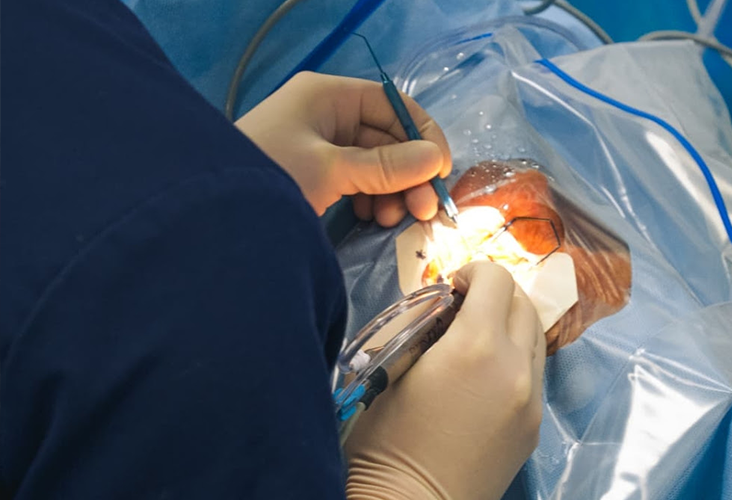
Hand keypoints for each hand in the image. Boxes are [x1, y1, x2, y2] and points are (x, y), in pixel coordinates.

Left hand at [235, 72, 451, 226]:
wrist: (207, 217)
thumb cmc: (270, 177)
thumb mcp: (332, 169)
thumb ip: (386, 165)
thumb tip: (436, 159)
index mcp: (328, 96)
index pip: (392, 105)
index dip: (422, 135)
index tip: (442, 171)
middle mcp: (325, 115)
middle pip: (385, 137)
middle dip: (408, 173)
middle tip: (424, 210)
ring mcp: (317, 145)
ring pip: (373, 163)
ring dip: (391, 191)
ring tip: (392, 220)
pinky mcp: (312, 174)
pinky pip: (355, 181)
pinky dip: (370, 199)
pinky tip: (372, 219)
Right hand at [344, 262, 545, 499]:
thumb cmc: (386, 439)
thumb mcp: (393, 369)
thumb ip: (424, 329)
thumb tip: (443, 310)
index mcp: (475, 346)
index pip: (496, 279)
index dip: (473, 271)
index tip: (453, 286)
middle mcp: (515, 366)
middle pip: (524, 302)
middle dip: (495, 293)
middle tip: (464, 306)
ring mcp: (532, 398)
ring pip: (536, 336)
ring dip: (510, 323)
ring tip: (478, 338)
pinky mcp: (535, 424)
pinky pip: (534, 371)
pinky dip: (515, 356)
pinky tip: (486, 374)